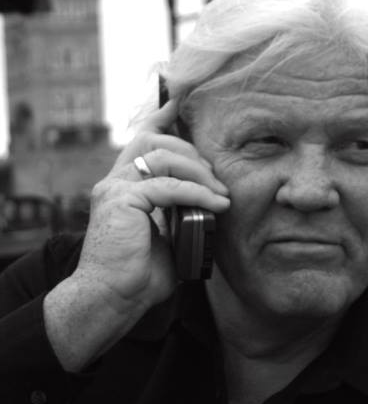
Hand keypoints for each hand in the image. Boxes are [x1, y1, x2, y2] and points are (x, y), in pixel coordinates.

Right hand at [44, 100, 229, 370]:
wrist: (110, 302)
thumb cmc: (138, 274)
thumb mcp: (165, 233)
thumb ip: (179, 210)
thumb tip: (209, 202)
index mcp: (123, 185)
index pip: (140, 137)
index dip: (161, 117)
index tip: (179, 101)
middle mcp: (115, 181)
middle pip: (156, 139)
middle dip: (193, 151)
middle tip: (217, 179)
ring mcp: (115, 188)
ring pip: (164, 156)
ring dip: (200, 171)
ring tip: (221, 194)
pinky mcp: (122, 201)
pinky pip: (169, 186)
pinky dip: (198, 193)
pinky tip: (217, 205)